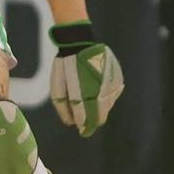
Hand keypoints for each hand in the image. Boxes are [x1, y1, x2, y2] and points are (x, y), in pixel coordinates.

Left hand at [48, 22, 123, 136]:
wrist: (79, 43)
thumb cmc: (65, 66)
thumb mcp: (57, 87)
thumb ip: (63, 107)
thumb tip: (70, 123)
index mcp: (83, 93)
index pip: (86, 117)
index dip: (85, 126)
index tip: (82, 131)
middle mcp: (100, 89)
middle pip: (101, 114)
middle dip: (94, 121)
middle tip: (88, 124)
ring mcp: (110, 83)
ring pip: (108, 105)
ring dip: (100, 109)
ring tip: (91, 106)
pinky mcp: (116, 77)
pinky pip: (113, 93)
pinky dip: (107, 97)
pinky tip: (98, 93)